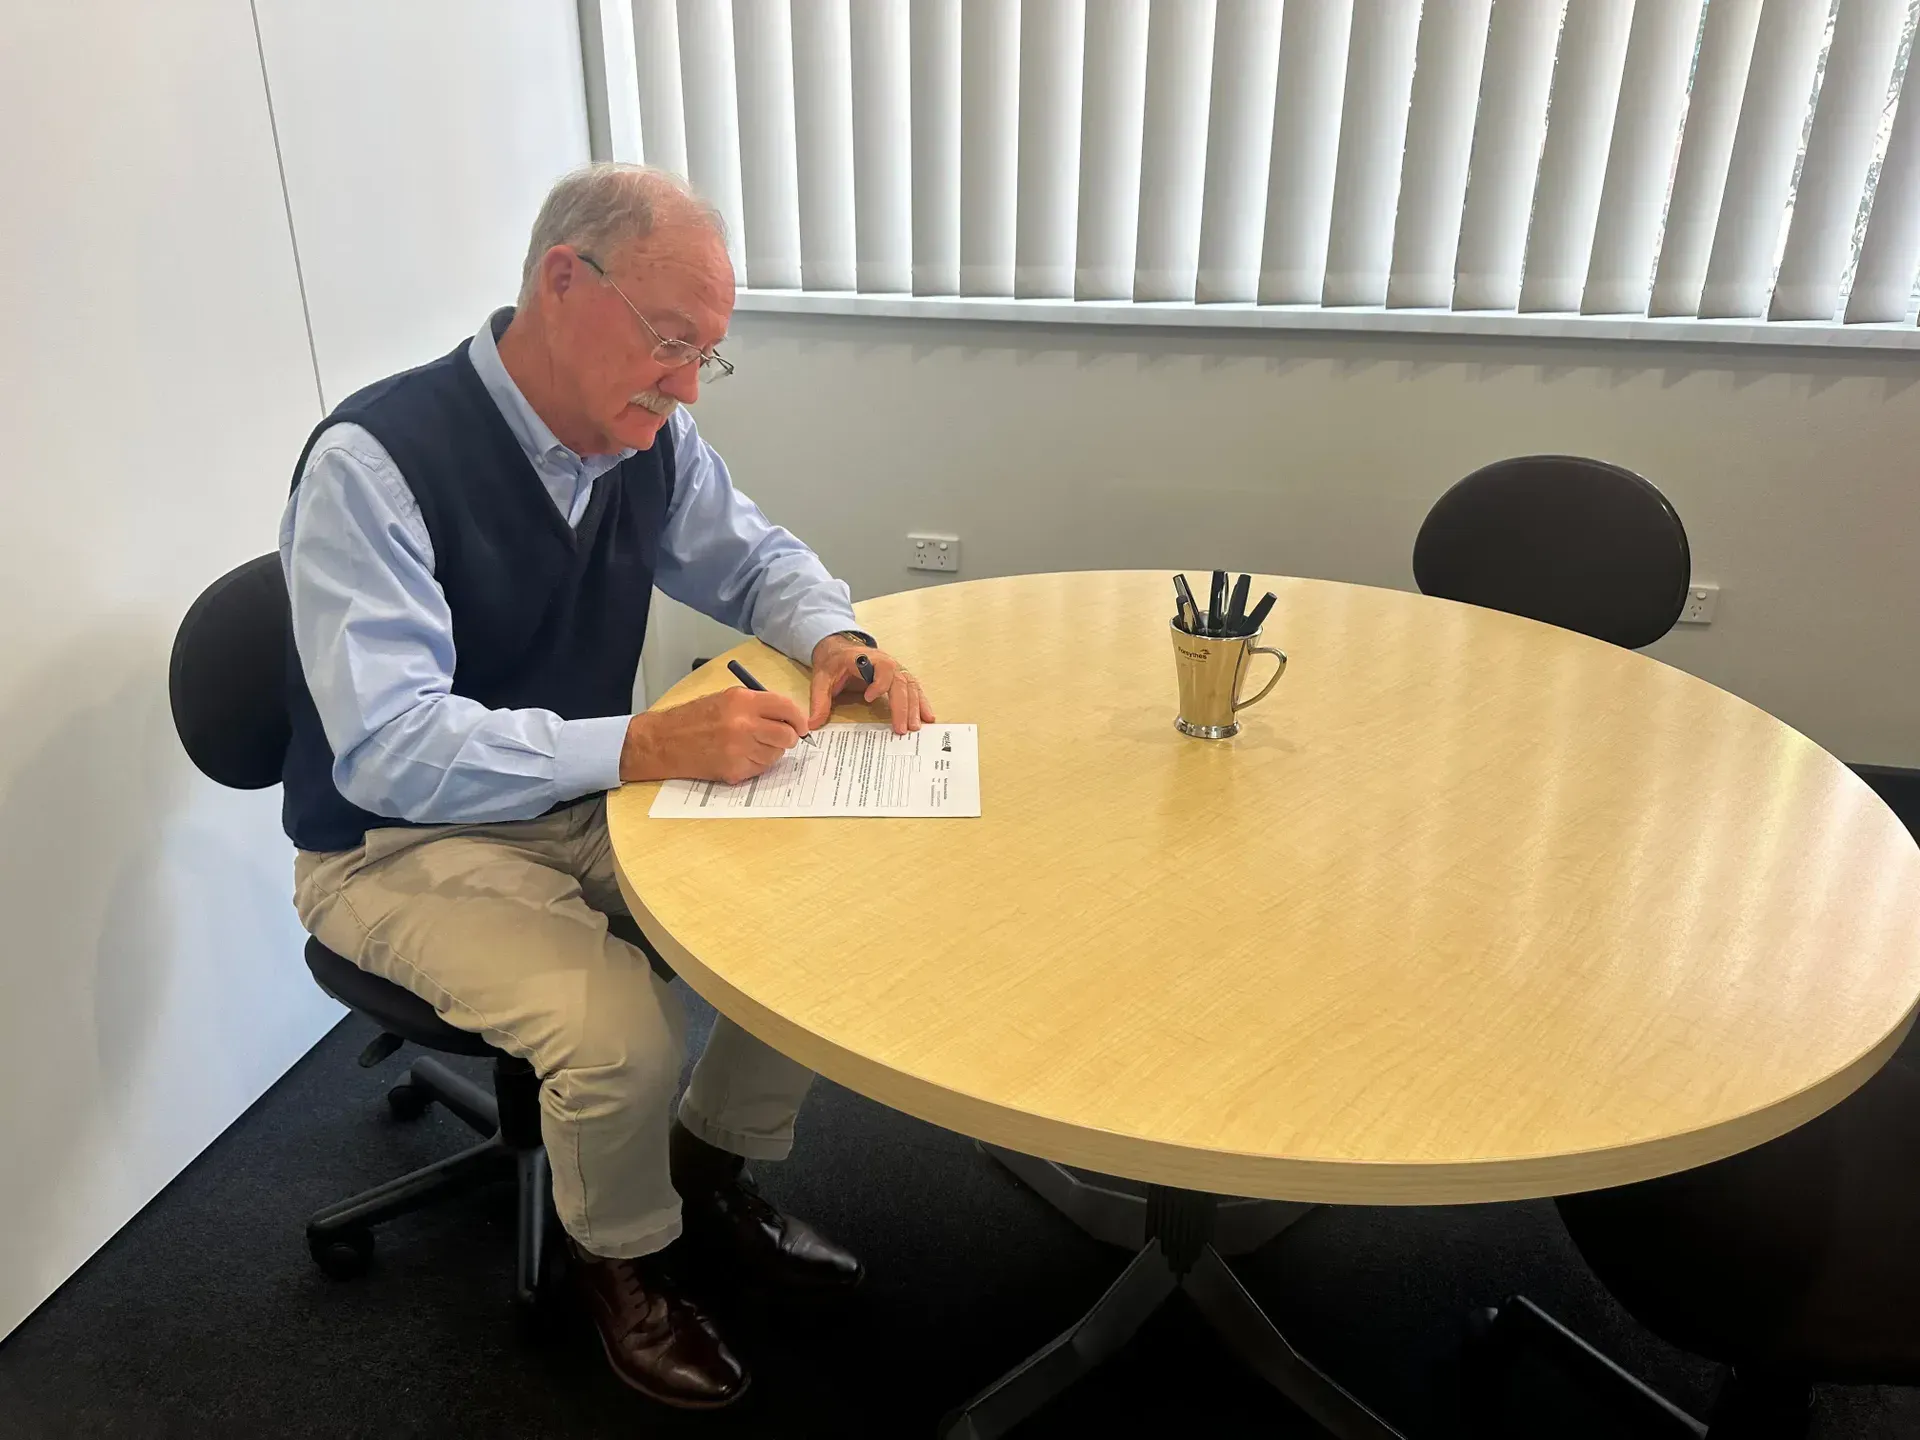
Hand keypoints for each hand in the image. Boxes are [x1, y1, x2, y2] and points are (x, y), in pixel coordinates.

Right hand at [619, 686, 809, 783]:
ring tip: (750, 746)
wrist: (663, 741)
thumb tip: (788, 717)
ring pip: (776, 755)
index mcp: (742, 700)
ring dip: (770, 752)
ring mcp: (739, 750)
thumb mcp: (726, 698)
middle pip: (787, 735)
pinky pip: (761, 769)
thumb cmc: (694, 718)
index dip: (798, 718)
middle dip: (788, 738)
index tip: (801, 725)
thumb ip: (758, 705)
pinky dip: (756, 765)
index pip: (786, 707)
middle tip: (781, 738)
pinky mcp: (734, 770)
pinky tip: (739, 757)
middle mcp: (743, 724)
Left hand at [809, 634, 935, 734]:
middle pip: (900, 681)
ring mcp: (894, 669)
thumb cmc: (832, 664)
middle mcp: (885, 662)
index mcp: (866, 658)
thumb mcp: (821, 679)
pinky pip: (914, 688)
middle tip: (902, 729)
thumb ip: (819, 700)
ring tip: (916, 728)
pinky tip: (928, 716)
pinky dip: (922, 702)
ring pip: (910, 686)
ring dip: (915, 707)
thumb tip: (813, 724)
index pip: (881, 667)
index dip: (879, 683)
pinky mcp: (898, 677)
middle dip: (903, 705)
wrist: (839, 650)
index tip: (869, 698)